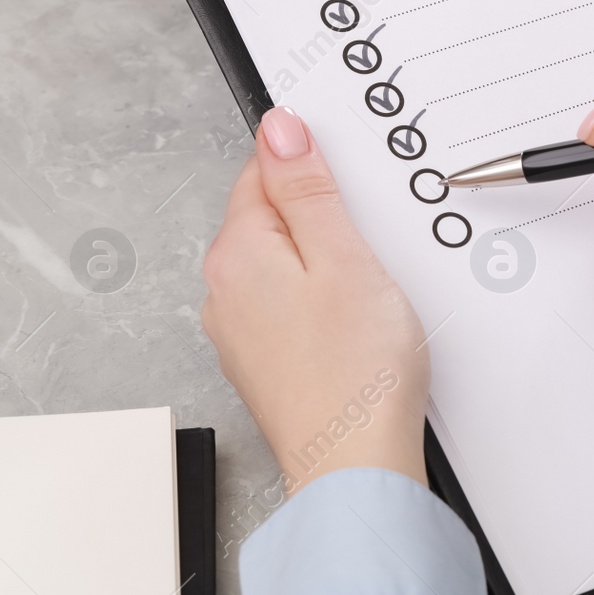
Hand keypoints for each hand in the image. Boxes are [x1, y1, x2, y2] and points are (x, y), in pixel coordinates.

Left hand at [202, 107, 428, 494]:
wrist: (357, 465)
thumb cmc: (356, 372)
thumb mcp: (344, 257)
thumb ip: (308, 189)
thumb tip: (279, 129)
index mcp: (236, 255)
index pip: (261, 172)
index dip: (312, 165)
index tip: (350, 183)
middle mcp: (224, 292)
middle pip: (272, 218)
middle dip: (322, 218)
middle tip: (370, 246)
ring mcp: (240, 332)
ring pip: (286, 264)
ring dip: (326, 264)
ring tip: (369, 293)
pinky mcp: (265, 361)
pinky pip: (292, 306)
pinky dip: (324, 304)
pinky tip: (358, 324)